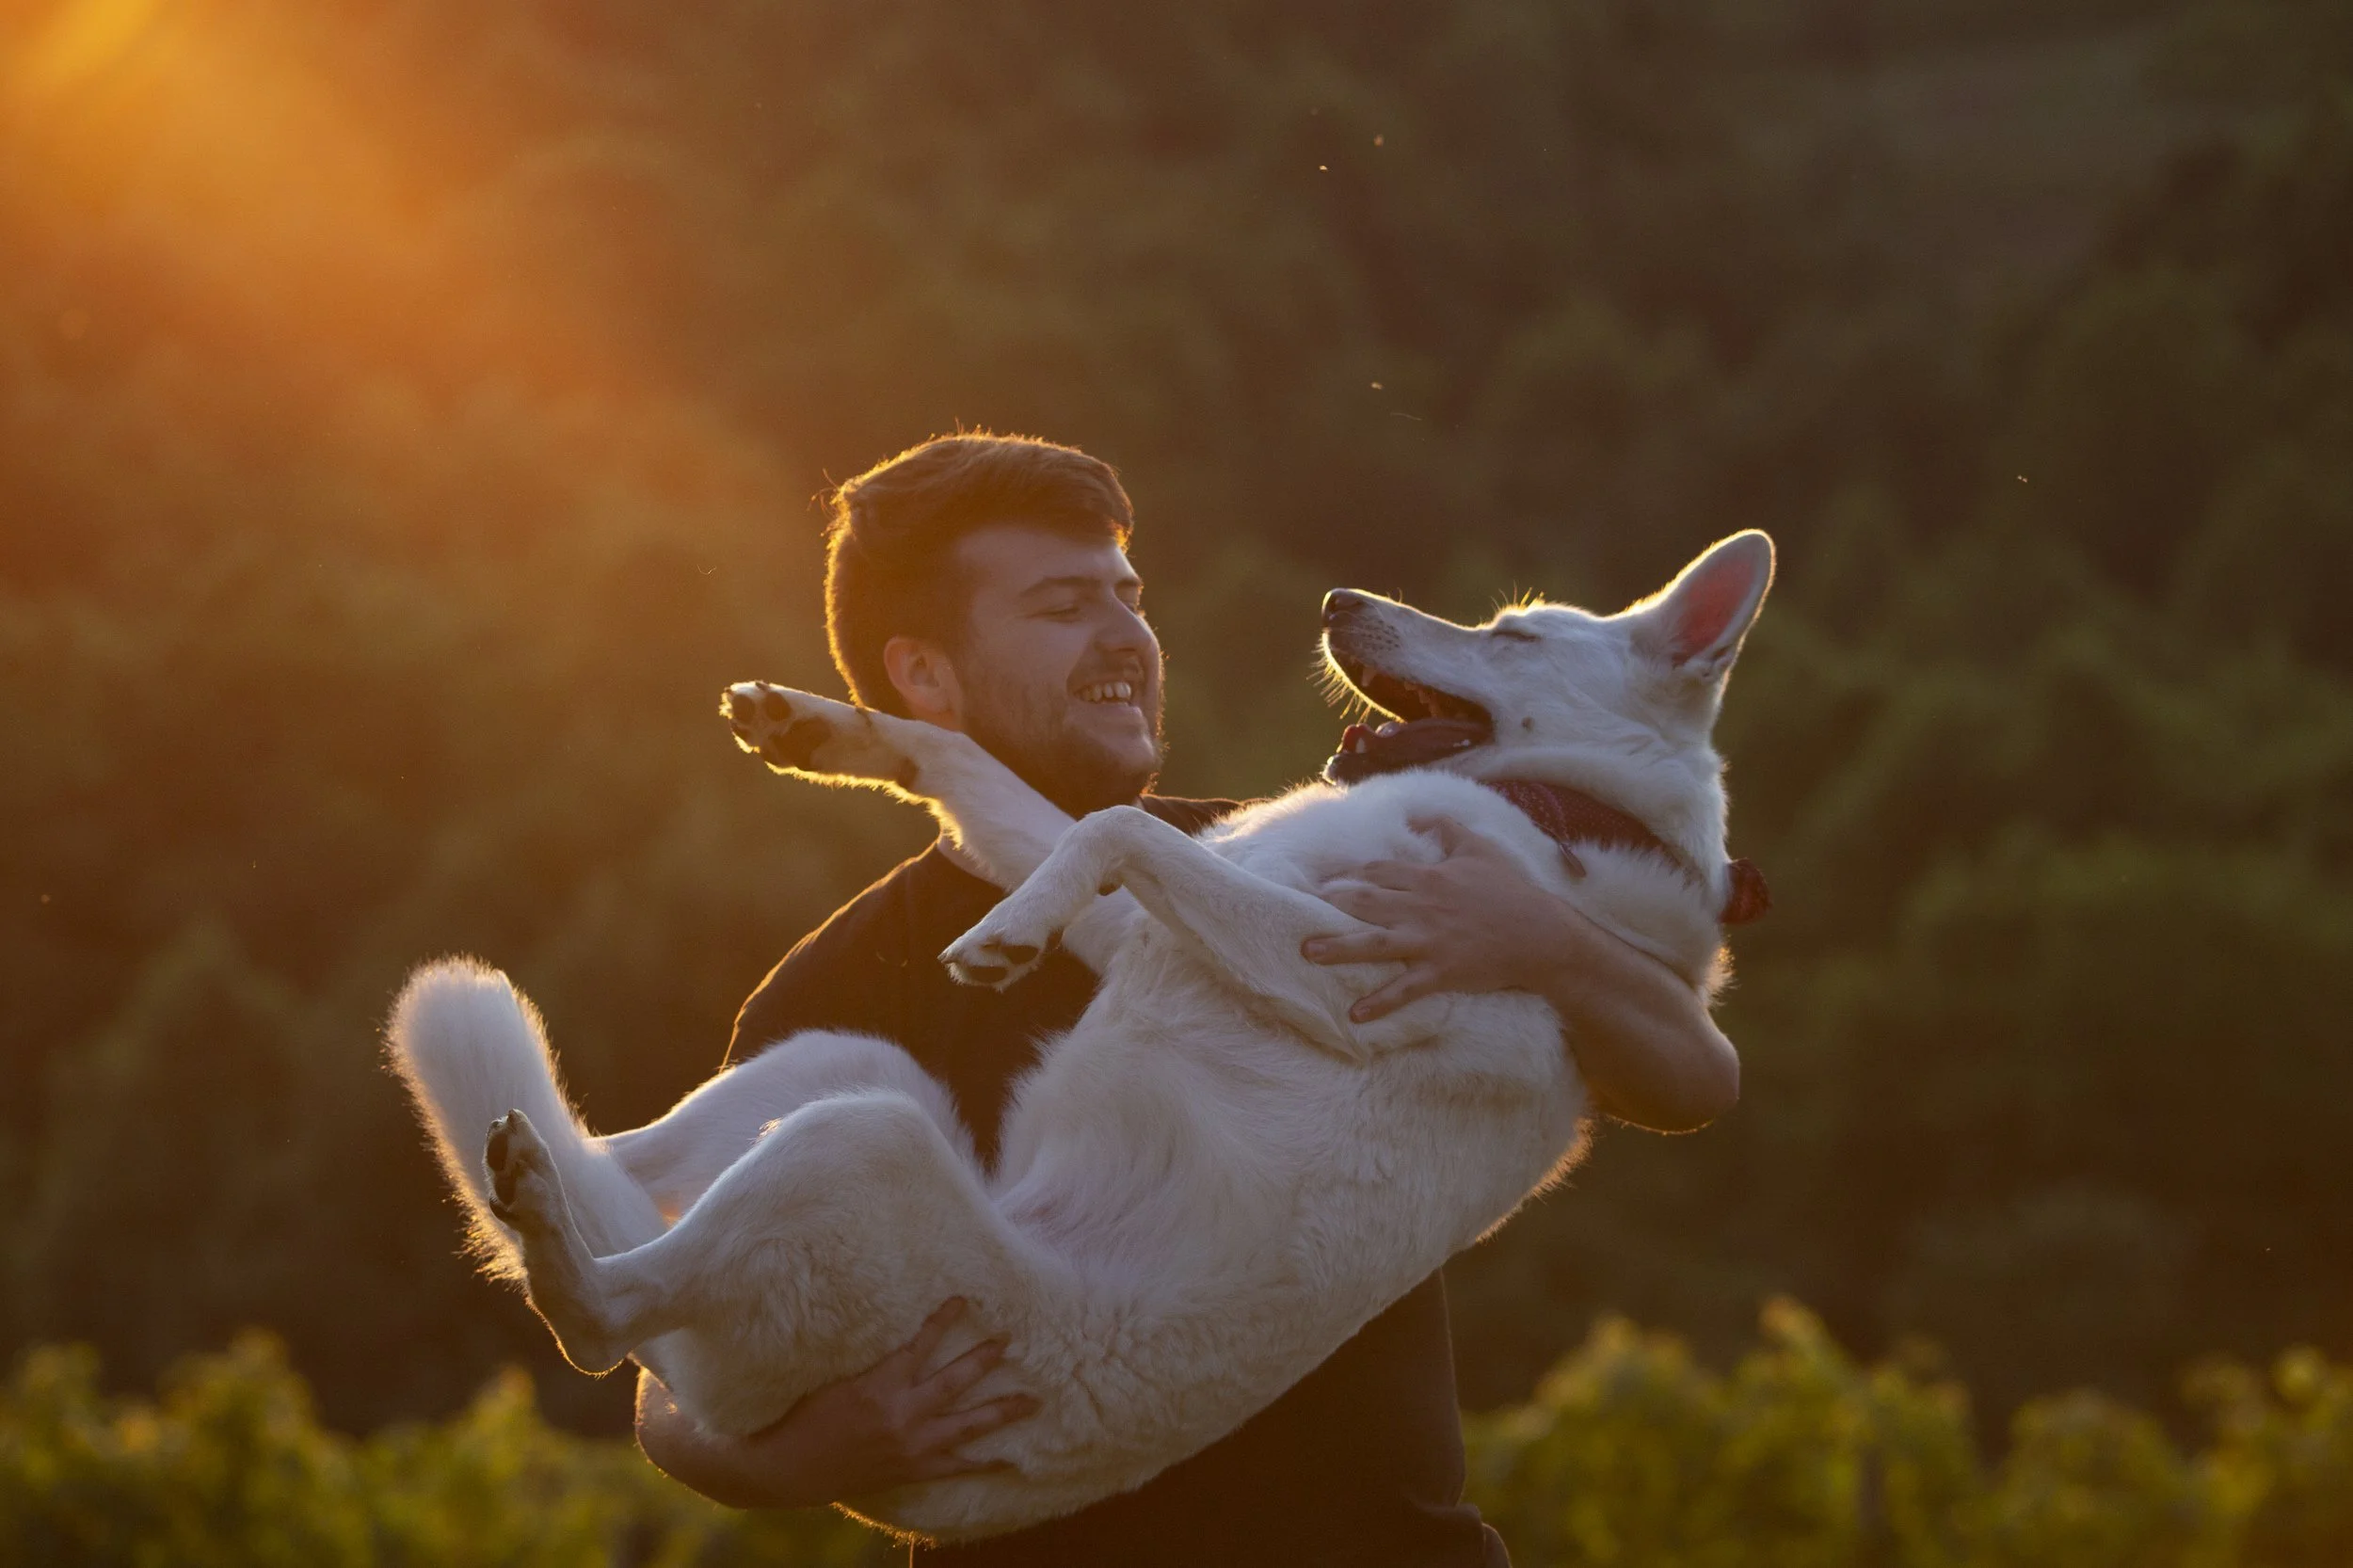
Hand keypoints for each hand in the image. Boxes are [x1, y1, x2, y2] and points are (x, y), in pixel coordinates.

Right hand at [636, 1297, 1037, 1508]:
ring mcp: (904, 1447)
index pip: (918, 1345)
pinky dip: (983, 1461)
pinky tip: (1015, 1460)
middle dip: (985, 1358)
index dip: (944, 1320)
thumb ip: (814, 1332)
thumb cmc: (780, 1410)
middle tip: (1015, 1338)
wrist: (769, 1469)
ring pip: (963, 1425)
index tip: (966, 1297)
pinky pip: (952, 1466)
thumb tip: (802, 1274)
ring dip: (1000, 1410)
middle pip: (952, 1382)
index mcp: (871, 1386)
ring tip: (1034, 1397)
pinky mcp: (904, 1470)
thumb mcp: (800, 1366)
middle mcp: (895, 1416)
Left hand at [1302, 815, 1579, 1021]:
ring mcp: (1429, 941)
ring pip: (1375, 943)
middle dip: (1332, 903)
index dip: (1352, 874)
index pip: (1380, 872)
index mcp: (1430, 878)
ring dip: (1339, 948)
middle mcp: (1422, 907)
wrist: (1541, 935)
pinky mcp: (1440, 972)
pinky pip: (1404, 990)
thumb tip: (1427, 813)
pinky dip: (1380, 1003)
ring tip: (1308, 952)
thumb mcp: (1481, 849)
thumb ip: (1450, 829)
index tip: (1326, 880)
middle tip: (1300, 907)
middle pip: (1368, 902)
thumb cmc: (1512, 890)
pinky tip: (1354, 1015)